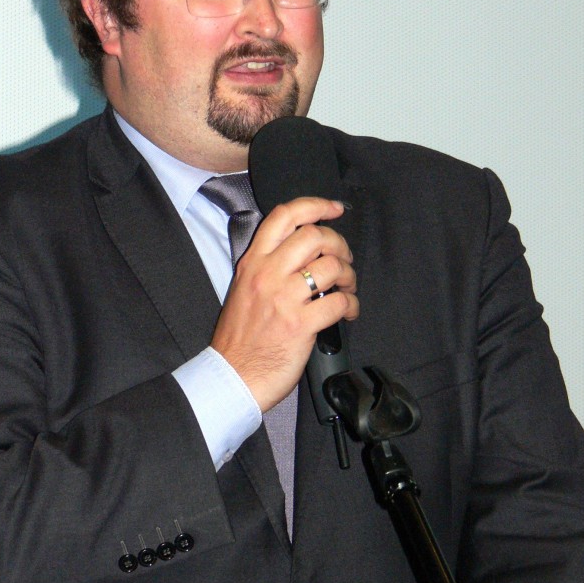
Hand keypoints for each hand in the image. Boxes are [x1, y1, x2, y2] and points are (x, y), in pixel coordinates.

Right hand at [211, 196, 358, 411]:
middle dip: (339, 244)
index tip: (334, 209)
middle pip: (315, 236)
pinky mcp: (300, 325)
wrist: (232, 377)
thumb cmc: (239, 339)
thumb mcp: (243, 289)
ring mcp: (283, 299)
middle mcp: (267, 275)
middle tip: (344, 259)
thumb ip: (268, 266)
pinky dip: (351, 305)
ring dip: (349, 276)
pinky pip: (339, 302)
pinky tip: (348, 312)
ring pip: (332, 267)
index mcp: (252, 263)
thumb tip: (304, 252)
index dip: (315, 205)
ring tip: (347, 288)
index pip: (284, 216)